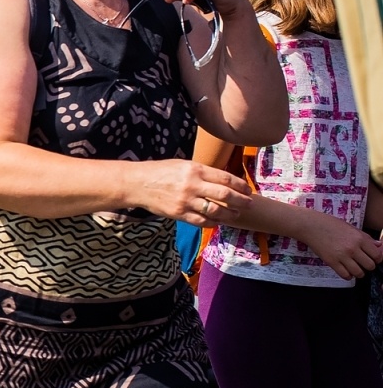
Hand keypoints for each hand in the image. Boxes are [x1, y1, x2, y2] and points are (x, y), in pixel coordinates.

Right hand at [131, 159, 252, 225]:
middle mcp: (192, 185)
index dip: (241, 185)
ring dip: (230, 214)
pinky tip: (218, 222)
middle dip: (241, 201)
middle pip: (225, 195)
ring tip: (236, 214)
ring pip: (216, 211)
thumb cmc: (160, 172)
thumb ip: (202, 172)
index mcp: (195, 170)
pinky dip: (213, 223)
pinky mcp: (178, 214)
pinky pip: (201, 221)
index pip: (225, 178)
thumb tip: (223, 181)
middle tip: (249, 204)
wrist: (137, 184)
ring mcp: (185, 201)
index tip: (248, 189)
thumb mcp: (183, 165)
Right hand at [298, 213, 382, 279]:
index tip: (373, 258)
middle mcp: (353, 248)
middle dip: (368, 266)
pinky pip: (345, 275)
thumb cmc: (331, 225)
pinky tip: (346, 271)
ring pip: (359, 273)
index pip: (377, 255)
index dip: (377, 258)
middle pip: (370, 265)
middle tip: (363, 263)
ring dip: (359, 273)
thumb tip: (378, 246)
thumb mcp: (351, 228)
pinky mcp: (331, 262)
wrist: (311, 226)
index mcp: (360, 238)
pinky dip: (348, 276)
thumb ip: (365, 238)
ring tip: (355, 269)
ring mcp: (342, 256)